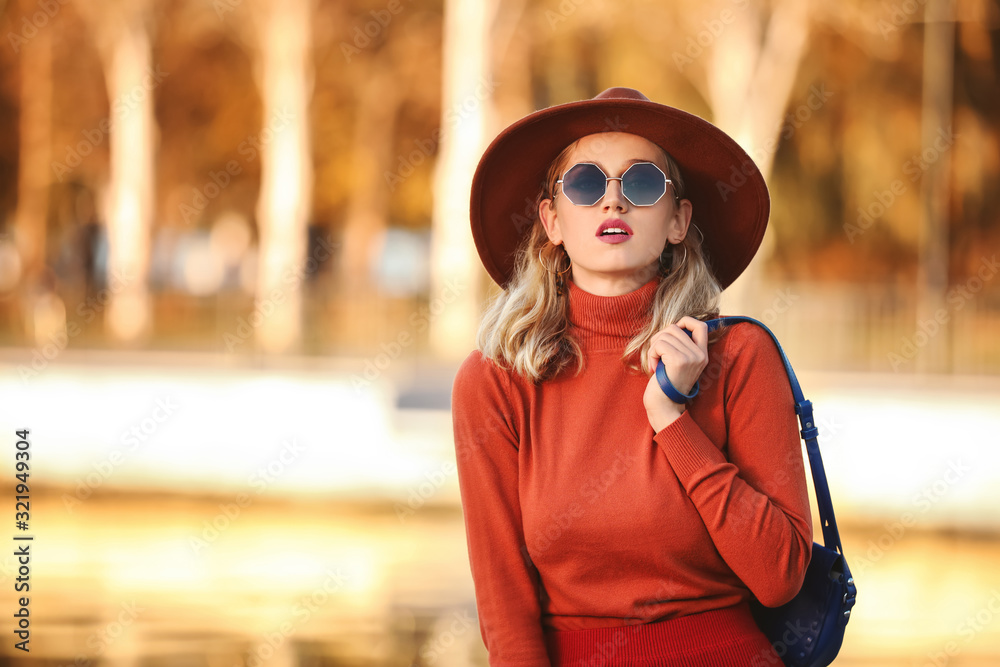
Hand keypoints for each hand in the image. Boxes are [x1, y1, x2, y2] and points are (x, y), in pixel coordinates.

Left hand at [643, 316, 708, 432]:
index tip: (671, 334)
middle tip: (657, 354)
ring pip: (665, 334)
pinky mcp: (679, 361)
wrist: (664, 406)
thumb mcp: (678, 363)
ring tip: (655, 362)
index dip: (684, 322)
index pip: (701, 326)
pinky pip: (659, 344)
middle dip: (659, 338)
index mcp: (702, 355)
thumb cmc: (666, 384)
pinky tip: (654, 368)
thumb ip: (680, 346)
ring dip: (653, 347)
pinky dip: (651, 354)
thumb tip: (671, 326)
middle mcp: (700, 355)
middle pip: (675, 328)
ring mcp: (691, 357)